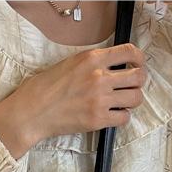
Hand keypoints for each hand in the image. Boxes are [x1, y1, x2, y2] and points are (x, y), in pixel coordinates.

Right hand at [0, 42, 147, 158]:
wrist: (32, 112)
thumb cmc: (44, 89)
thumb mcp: (70, 64)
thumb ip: (93, 63)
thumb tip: (112, 67)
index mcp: (92, 59)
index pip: (130, 52)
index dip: (140, 59)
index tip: (138, 65)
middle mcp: (99, 77)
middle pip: (138, 77)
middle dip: (139, 82)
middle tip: (131, 87)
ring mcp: (99, 99)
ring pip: (136, 98)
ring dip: (132, 101)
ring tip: (123, 103)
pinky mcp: (97, 119)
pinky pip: (124, 118)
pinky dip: (122, 117)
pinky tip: (113, 115)